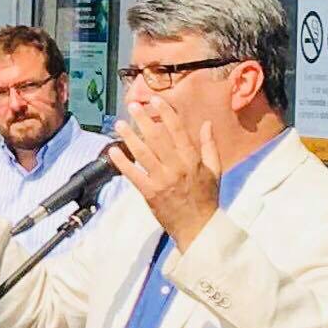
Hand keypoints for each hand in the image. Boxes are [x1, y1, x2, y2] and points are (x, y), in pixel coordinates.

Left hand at [110, 98, 221, 250]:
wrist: (197, 227)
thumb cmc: (206, 198)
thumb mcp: (214, 170)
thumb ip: (209, 145)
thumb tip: (206, 123)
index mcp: (192, 159)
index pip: (177, 130)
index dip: (166, 113)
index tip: (155, 100)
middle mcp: (176, 167)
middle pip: (157, 138)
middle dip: (144, 119)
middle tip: (132, 106)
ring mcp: (162, 180)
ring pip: (143, 153)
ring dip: (129, 136)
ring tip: (119, 124)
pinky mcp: (150, 193)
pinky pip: (133, 175)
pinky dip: (122, 162)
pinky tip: (113, 151)